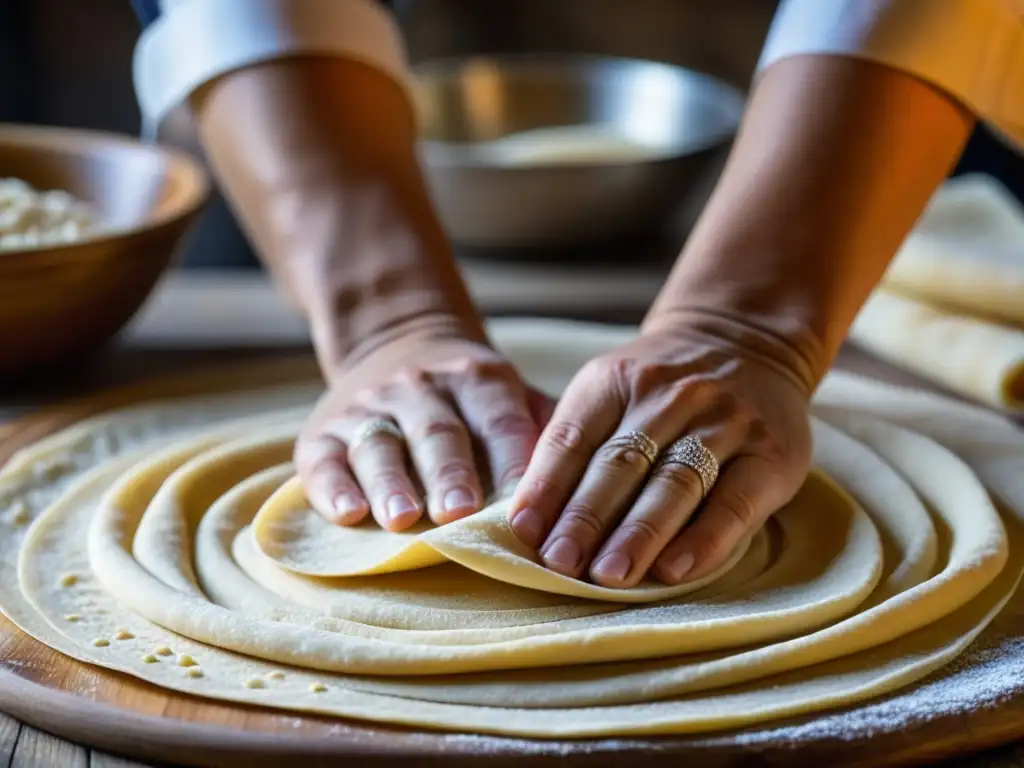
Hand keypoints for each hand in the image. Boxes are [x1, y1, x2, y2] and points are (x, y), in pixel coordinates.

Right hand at [297, 329, 552, 530]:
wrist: (393, 344)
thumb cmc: (470, 396)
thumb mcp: (511, 392)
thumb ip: (545, 427)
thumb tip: (588, 482)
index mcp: (476, 379)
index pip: (500, 420)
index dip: (513, 459)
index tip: (525, 503)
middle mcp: (420, 388)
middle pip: (438, 434)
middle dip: (449, 475)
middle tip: (460, 514)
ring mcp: (369, 409)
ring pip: (379, 446)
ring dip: (391, 484)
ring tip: (403, 520)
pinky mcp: (321, 433)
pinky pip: (324, 461)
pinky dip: (333, 489)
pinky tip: (347, 515)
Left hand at [506, 320, 812, 587]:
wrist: (747, 340)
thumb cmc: (660, 388)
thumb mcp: (611, 388)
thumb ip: (576, 441)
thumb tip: (529, 517)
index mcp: (616, 379)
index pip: (574, 436)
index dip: (547, 485)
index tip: (524, 531)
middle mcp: (671, 395)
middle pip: (620, 462)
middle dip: (585, 517)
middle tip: (559, 563)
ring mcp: (726, 422)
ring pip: (674, 482)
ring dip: (638, 533)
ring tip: (608, 575)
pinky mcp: (771, 455)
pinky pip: (733, 503)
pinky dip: (703, 540)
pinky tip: (674, 571)